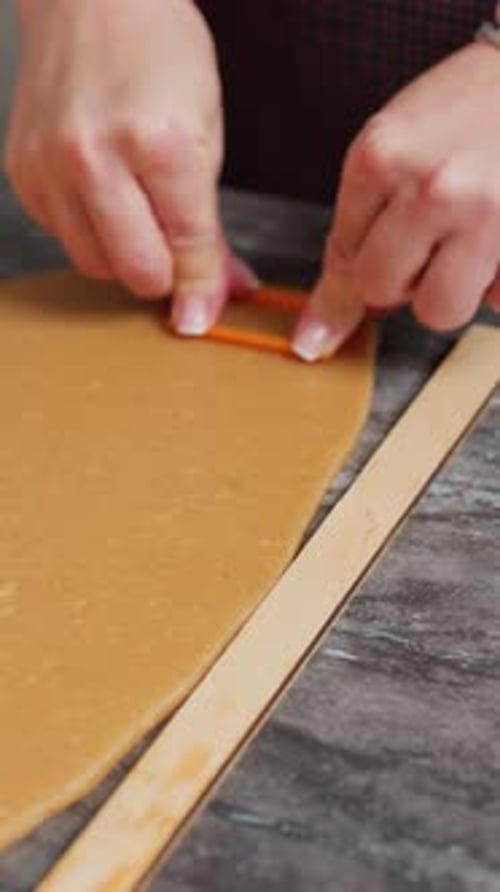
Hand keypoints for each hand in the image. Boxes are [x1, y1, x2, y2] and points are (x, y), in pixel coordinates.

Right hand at [5, 0, 255, 332]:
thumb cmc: (158, 50)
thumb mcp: (208, 132)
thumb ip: (209, 223)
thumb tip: (221, 289)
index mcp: (157, 144)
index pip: (187, 250)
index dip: (203, 291)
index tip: (202, 316)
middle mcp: (94, 159)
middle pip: (137, 274)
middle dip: (166, 273)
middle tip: (177, 248)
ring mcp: (50, 168)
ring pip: (96, 266)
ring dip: (125, 256)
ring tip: (139, 211)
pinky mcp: (23, 174)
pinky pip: (63, 237)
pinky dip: (91, 231)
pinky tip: (105, 194)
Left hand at [293, 41, 499, 361]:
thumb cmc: (464, 108)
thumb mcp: (394, 142)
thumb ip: (361, 221)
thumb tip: (320, 329)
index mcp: (380, 158)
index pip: (342, 256)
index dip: (361, 260)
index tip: (344, 296)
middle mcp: (429, 189)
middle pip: (380, 291)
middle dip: (398, 279)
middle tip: (426, 241)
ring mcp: (483, 216)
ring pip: (438, 310)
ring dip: (447, 290)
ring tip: (466, 243)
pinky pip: (497, 301)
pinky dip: (496, 282)